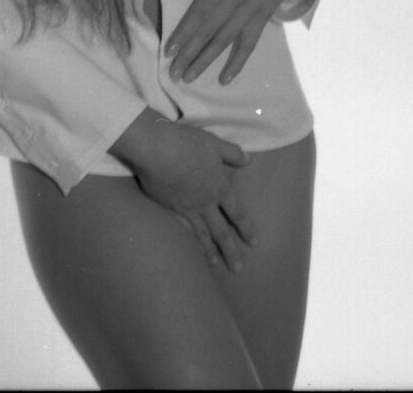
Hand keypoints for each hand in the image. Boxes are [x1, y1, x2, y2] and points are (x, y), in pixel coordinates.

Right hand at [110, 109, 256, 272]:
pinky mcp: (168, 209)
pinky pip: (182, 230)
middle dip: (231, 251)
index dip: (246, 228)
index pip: (237, 213)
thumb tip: (249, 160)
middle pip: (221, 232)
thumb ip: (233, 154)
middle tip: (239, 269)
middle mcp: (205, 203)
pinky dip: (188, 242)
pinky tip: (189, 250)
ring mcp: (186, 209)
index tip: (253, 243)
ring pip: (202, 235)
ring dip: (210, 252)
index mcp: (220, 188)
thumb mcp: (215, 144)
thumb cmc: (189, 144)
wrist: (158, 150)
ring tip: (217, 266)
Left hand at [164, 0, 309, 84]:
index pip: (200, 11)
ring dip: (207, 59)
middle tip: (173, 73)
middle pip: (210, 30)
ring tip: (190, 76)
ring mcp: (251, 11)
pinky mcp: (263, 18)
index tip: (170, 49)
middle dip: (190, 52)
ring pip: (226, 40)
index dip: (184, 31)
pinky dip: (238, 62)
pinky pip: (249, 43)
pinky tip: (225, 78)